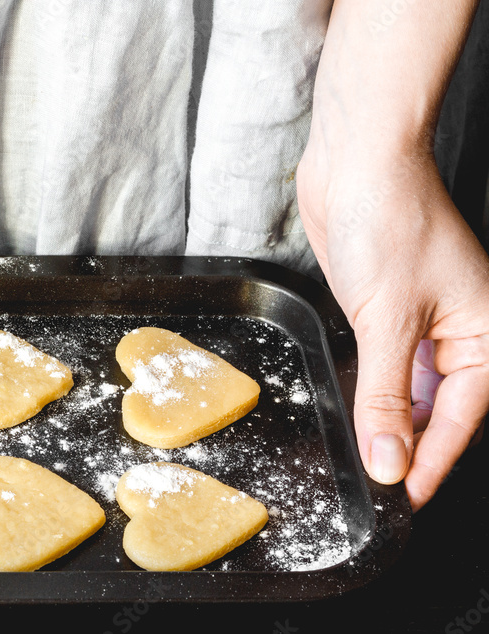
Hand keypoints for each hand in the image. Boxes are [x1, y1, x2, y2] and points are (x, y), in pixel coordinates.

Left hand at [297, 147, 488, 509]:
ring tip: (364, 459)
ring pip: (408, 389)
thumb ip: (385, 396)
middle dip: (409, 447)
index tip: (403, 499)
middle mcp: (459, 331)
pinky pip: (381, 364)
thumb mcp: (388, 321)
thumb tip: (389, 459)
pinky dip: (369, 390)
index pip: (460, 419)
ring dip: (386, 422)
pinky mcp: (382, 308)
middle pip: (438, 409)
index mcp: (486, 335)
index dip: (430, 463)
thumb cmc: (392, 221)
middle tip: (379, 486)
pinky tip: (352, 411)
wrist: (359, 160)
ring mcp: (419, 320)